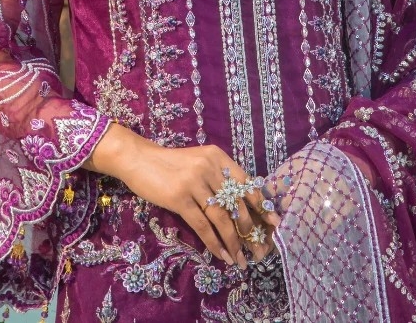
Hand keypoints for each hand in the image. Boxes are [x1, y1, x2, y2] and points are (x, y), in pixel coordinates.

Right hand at [84, 125, 279, 268]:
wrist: (140, 160)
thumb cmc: (171, 165)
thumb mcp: (199, 163)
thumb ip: (217, 178)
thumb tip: (240, 208)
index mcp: (218, 157)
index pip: (246, 183)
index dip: (261, 205)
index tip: (275, 223)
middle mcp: (209, 167)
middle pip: (236, 203)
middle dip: (250, 230)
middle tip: (258, 250)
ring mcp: (194, 182)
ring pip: (222, 218)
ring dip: (233, 242)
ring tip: (240, 259)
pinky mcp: (179, 198)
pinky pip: (202, 225)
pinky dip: (214, 242)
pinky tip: (221, 255)